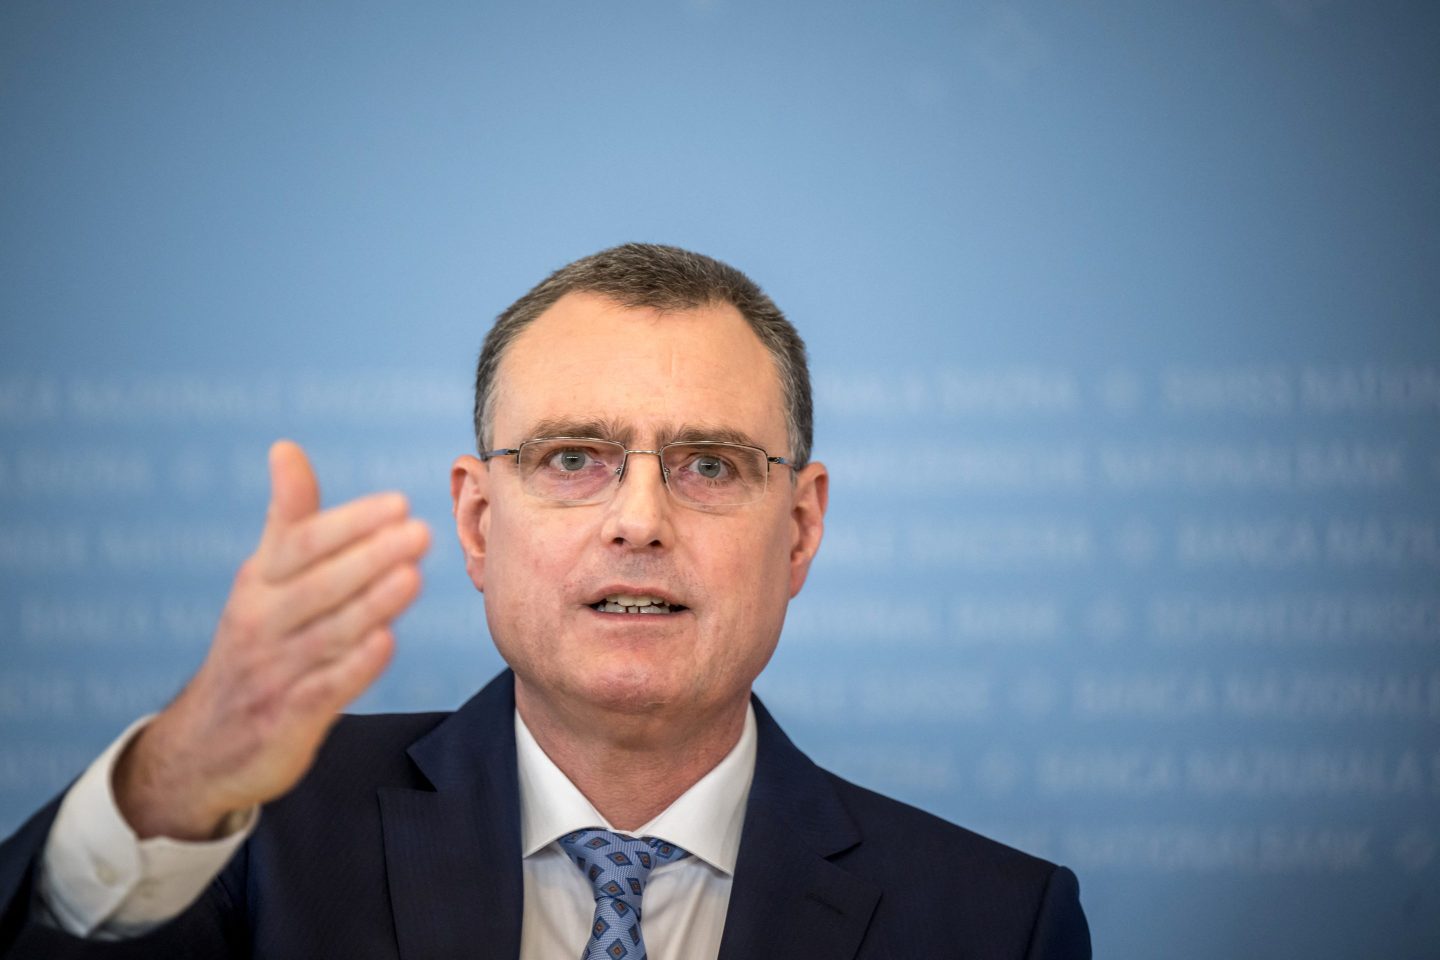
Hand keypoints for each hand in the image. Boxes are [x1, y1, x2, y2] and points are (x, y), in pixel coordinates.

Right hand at [113, 440, 430, 839]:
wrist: (206, 745)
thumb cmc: (255, 643)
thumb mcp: (262, 579)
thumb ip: (287, 518)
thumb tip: (286, 447)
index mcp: (257, 584)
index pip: (302, 545)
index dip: (349, 523)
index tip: (398, 503)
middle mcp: (261, 623)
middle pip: (318, 584)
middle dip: (370, 556)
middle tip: (420, 531)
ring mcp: (274, 672)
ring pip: (326, 633)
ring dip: (371, 605)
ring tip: (412, 576)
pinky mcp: (288, 717)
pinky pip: (324, 689)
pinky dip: (354, 666)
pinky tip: (385, 642)